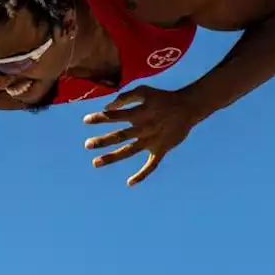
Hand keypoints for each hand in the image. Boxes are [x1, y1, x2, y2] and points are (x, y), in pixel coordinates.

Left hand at [82, 85, 205, 185]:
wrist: (188, 107)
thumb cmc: (163, 98)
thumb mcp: (145, 91)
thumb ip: (126, 97)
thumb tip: (107, 107)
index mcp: (139, 113)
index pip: (115, 116)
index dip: (100, 117)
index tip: (86, 120)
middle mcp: (143, 128)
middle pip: (119, 136)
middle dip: (102, 140)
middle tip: (87, 145)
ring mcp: (151, 141)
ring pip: (129, 151)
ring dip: (112, 157)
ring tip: (95, 163)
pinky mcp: (161, 150)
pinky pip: (151, 165)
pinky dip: (142, 174)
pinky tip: (130, 183)